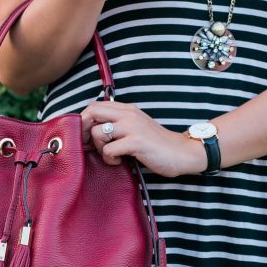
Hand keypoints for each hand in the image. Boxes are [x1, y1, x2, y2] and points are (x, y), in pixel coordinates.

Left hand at [80, 101, 206, 177]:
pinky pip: (109, 150)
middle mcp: (128, 114)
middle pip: (92, 112)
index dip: (85, 120)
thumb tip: (91, 130)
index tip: (87, 136)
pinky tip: (120, 161)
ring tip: (111, 155)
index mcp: (127, 109)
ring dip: (99, 147)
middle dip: (85, 131)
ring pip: (98, 132)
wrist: (182, 152)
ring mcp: (132, 127)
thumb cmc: (156, 144)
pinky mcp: (136, 142)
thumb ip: (118, 124)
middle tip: (93, 145)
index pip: (95, 105)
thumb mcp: (136, 127)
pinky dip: (110, 159)